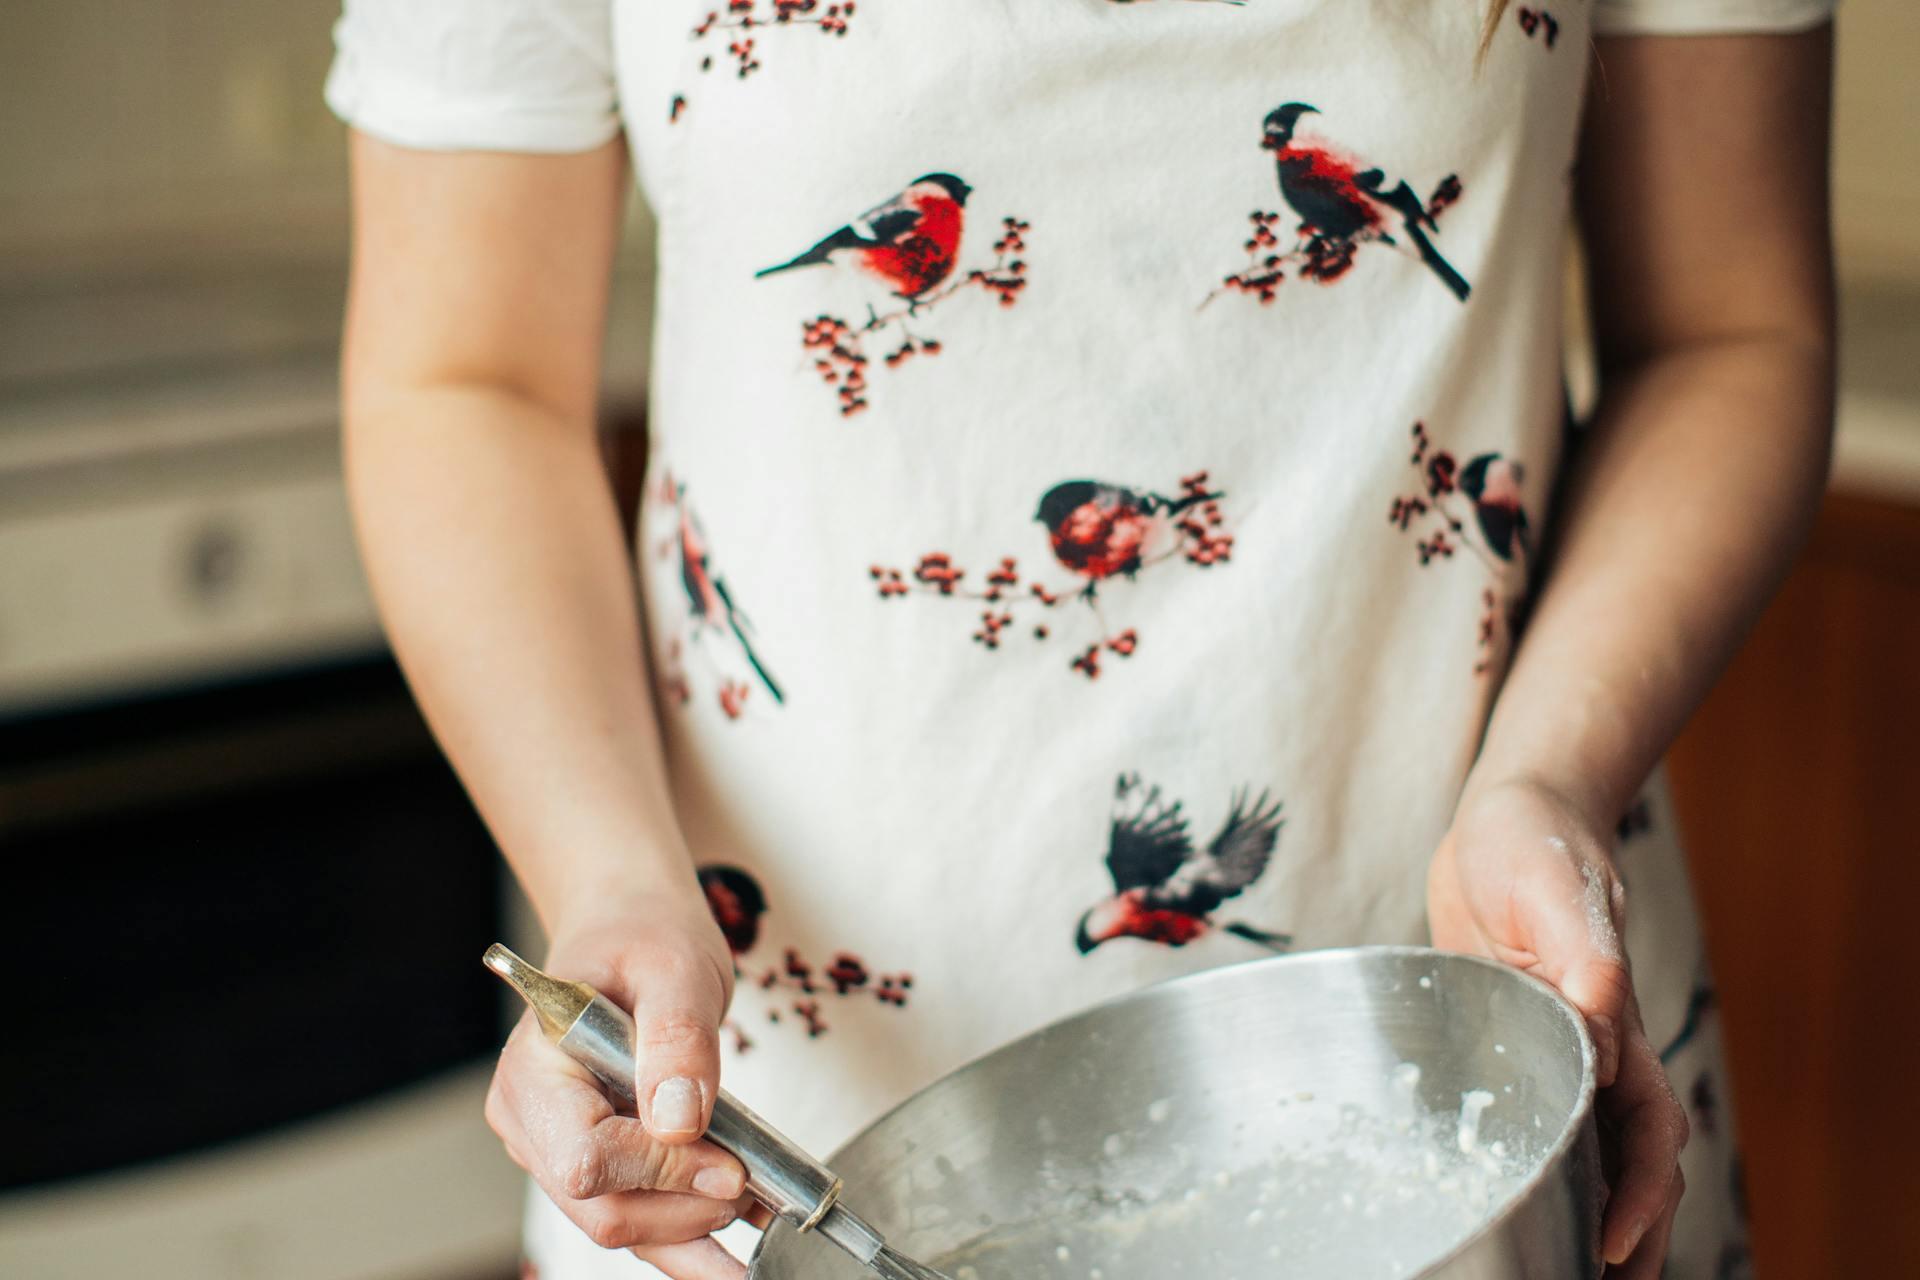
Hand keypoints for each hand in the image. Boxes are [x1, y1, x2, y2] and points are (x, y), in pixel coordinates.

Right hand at [484, 891, 757, 1279]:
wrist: (630, 927)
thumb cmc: (642, 935)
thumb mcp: (675, 967)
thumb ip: (677, 1038)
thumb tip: (681, 1121)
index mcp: (534, 1070)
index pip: (585, 1157)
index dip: (660, 1170)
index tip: (729, 1161)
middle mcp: (532, 1120)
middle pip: (601, 1208)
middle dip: (684, 1209)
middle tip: (752, 1183)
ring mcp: (557, 1148)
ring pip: (621, 1224)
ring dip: (694, 1228)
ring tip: (760, 1210)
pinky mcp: (596, 1162)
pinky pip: (639, 1215)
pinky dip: (690, 1232)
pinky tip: (739, 1242)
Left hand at [1428, 777, 1688, 1277]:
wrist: (1509, 819)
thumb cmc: (1531, 843)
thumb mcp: (1550, 885)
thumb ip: (1578, 948)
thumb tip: (1599, 1013)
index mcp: (1609, 1019)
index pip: (1644, 1125)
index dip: (1639, 1188)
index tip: (1613, 1237)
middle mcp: (1594, 1045)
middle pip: (1632, 1156)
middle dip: (1631, 1225)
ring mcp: (1559, 1045)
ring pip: (1593, 1145)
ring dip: (1592, 1206)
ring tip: (1569, 1270)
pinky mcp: (1519, 1037)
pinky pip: (1542, 1113)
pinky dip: (1545, 1161)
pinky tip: (1519, 1198)